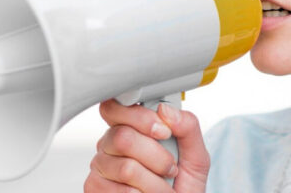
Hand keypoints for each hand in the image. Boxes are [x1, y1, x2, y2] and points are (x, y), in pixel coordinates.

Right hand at [84, 99, 209, 192]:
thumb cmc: (183, 185)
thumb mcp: (196, 156)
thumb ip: (188, 127)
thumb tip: (165, 109)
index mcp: (130, 127)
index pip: (117, 107)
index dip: (141, 117)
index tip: (164, 132)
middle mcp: (110, 144)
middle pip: (123, 137)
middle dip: (156, 156)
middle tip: (170, 168)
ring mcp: (101, 166)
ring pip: (126, 168)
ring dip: (155, 183)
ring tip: (162, 186)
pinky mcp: (94, 188)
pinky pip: (120, 191)